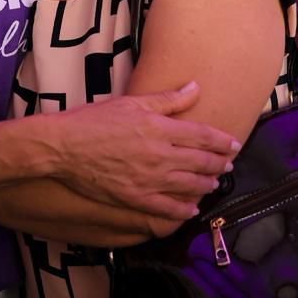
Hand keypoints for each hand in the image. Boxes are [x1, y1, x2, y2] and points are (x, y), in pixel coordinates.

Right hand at [52, 83, 238, 220]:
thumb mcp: (131, 102)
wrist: (64, 147)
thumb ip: (167, 99)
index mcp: (160, 128)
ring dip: (207, 185)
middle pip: (202, 162)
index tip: (233, 144)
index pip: (203, 136)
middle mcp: (160, 155)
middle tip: (228, 164)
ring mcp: (149, 179)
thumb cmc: (94, 120)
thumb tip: (195, 87)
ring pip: (190, 186)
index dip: (222, 141)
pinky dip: (184, 210)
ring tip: (214, 183)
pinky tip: (191, 209)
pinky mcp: (137, 198)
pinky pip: (168, 209)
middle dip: (219, 164)